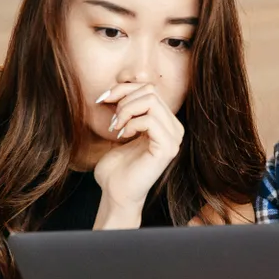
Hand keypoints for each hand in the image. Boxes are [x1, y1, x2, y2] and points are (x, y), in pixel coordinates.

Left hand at [93, 84, 184, 211]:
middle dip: (124, 99)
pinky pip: (150, 120)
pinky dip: (131, 123)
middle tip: (112, 120)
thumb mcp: (121, 129)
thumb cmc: (116, 166)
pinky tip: (123, 136)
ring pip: (151, 101)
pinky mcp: (168, 148)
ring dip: (126, 111)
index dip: (123, 89)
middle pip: (151, 91)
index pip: (149, 89)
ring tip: (116, 127)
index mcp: (166, 123)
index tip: (104, 100)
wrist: (116, 192)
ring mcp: (174, 139)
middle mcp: (175, 129)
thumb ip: (126, 108)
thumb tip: (119, 86)